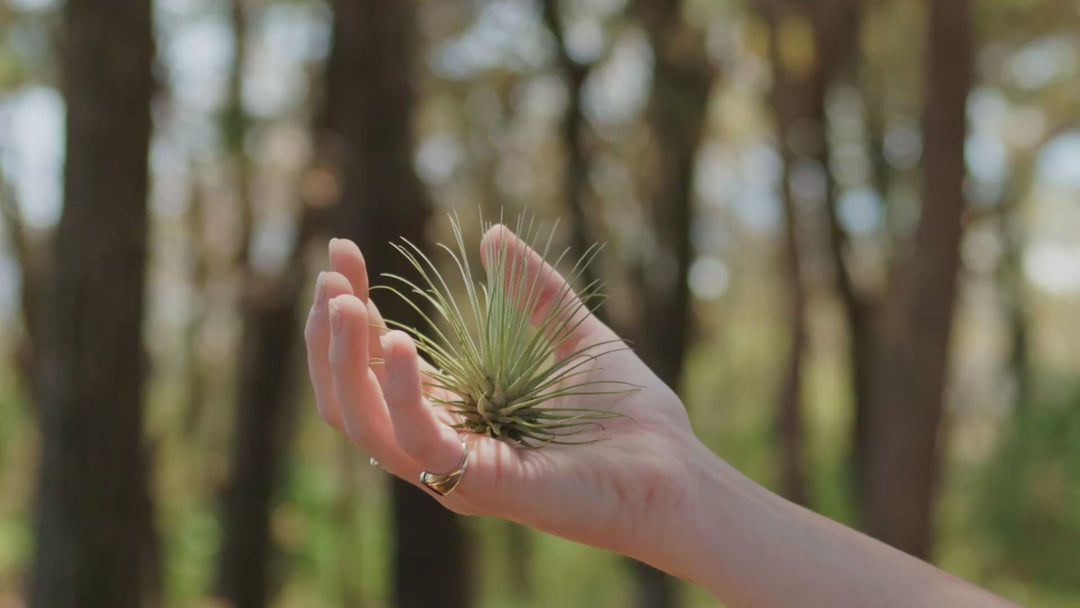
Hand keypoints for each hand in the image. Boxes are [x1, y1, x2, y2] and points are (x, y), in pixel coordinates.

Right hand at [304, 225, 705, 570]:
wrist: (678, 470)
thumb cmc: (629, 415)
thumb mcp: (575, 336)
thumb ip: (532, 292)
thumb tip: (493, 234)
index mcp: (454, 411)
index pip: (375, 364)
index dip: (350, 309)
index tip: (342, 251)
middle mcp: (440, 445)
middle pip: (349, 395)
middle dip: (329, 332)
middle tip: (331, 274)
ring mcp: (453, 470)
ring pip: (361, 422)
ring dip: (341, 360)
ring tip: (344, 300)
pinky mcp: (477, 484)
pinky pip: (416, 442)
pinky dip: (397, 392)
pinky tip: (398, 340)